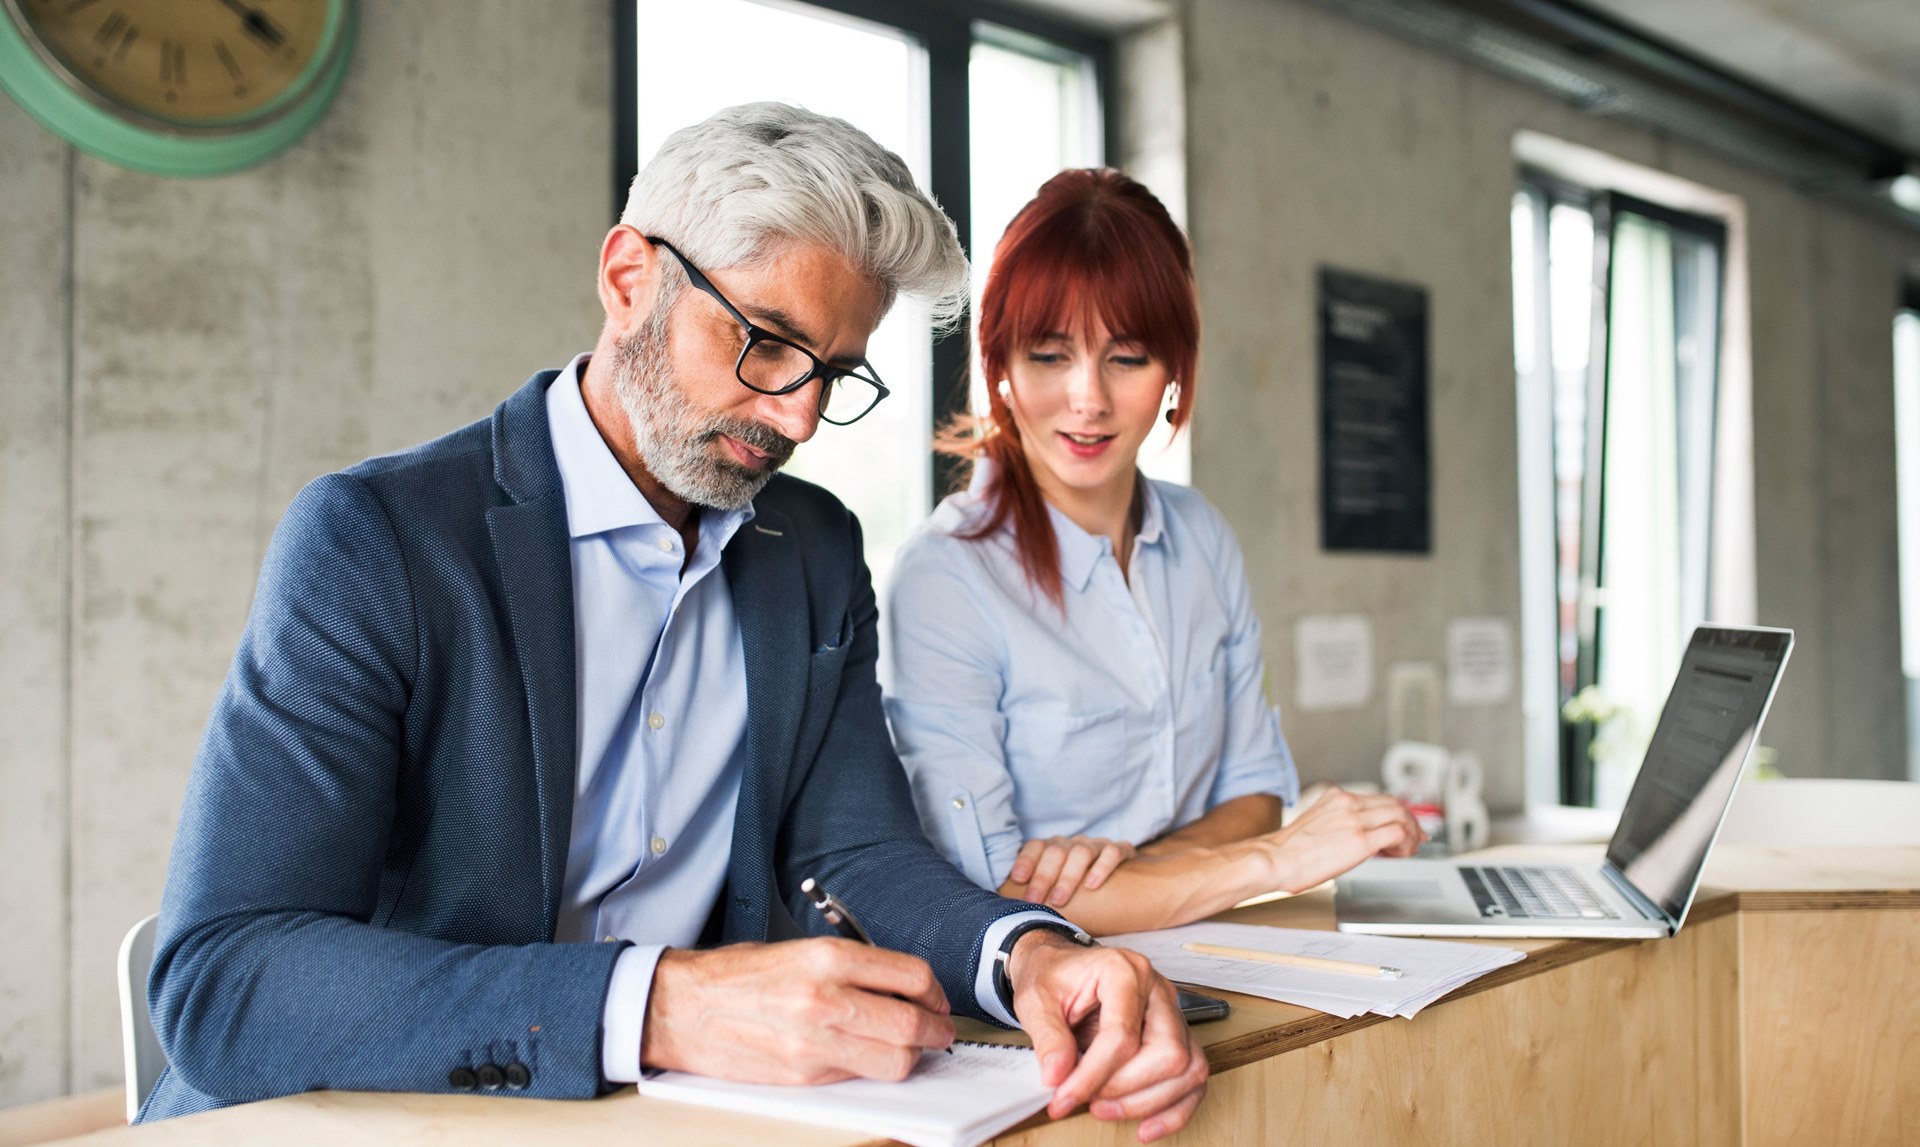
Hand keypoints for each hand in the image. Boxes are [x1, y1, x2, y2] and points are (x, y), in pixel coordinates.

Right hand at [642, 939, 953, 1083]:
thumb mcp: (800, 949)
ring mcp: (814, 1042)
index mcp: (827, 957)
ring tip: (911, 1048)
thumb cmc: (738, 976)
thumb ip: (852, 966)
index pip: (911, 976)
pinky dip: (873, 1068)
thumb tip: (900, 988)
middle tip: (938, 1029)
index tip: (936, 999)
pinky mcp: (803, 1075)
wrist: (683, 1008)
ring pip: (894, 1060)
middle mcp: (825, 998)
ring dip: (912, 1056)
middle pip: (911, 1025)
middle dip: (935, 1030)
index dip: (935, 992)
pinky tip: (868, 1056)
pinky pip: (859, 1076)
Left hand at [1007, 836, 1137, 906]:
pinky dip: (1101, 867)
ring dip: (1068, 876)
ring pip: (1081, 852)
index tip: (1018, 880)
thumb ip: (1039, 893)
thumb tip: (1010, 911)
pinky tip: (1092, 885)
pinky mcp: (1121, 849)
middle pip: (1056, 851)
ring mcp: (1098, 845)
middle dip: (1043, 876)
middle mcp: (1074, 843)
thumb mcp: (1058, 889)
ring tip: (1059, 899)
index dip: (1026, 861)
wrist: (1128, 883)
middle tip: (1035, 900)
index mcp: (1055, 847)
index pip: (1036, 846)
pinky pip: (1112, 852)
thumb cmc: (1082, 891)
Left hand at [1008, 931, 1208, 1141]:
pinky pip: (1193, 1080)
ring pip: (1189, 1069)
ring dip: (1148, 1103)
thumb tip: (1058, 1077)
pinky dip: (1174, 1110)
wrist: (1060, 968)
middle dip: (1125, 1089)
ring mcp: (1172, 1013)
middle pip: (1169, 1053)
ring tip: (1106, 1109)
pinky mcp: (1177, 1037)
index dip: (1093, 1075)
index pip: (1123, 1035)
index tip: (1064, 1097)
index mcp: (1124, 971)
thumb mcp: (1035, 1000)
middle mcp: (1158, 990)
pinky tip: (1146, 1127)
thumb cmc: (1052, 977)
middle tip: (1087, 1099)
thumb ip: (1048, 1038)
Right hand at [1271, 786, 1424, 891]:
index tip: (1405, 826)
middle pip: (1394, 803)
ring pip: (1400, 815)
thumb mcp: (1317, 825)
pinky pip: (1398, 833)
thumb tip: (1361, 839)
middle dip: (1411, 821)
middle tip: (1417, 838)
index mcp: (1336, 797)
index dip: (1398, 813)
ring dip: (1411, 833)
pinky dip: (1406, 843)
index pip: (1378, 799)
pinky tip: (1400, 854)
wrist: (1274, 859)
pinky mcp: (1360, 839)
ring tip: (1408, 849)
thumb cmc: (1289, 852)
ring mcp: (1355, 819)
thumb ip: (1340, 824)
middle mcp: (1347, 803)